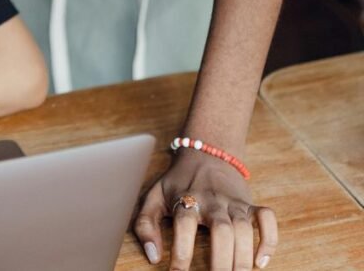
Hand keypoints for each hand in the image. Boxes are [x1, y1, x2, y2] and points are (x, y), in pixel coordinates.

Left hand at [134, 150, 277, 269]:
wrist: (205, 154)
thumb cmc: (176, 183)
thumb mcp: (153, 197)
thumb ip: (145, 225)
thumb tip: (153, 258)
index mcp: (186, 198)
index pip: (184, 225)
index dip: (182, 251)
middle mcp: (212, 200)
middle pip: (221, 231)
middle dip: (221, 260)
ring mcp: (234, 202)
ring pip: (244, 229)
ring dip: (243, 257)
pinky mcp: (250, 204)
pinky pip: (267, 219)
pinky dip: (268, 239)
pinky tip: (260, 261)